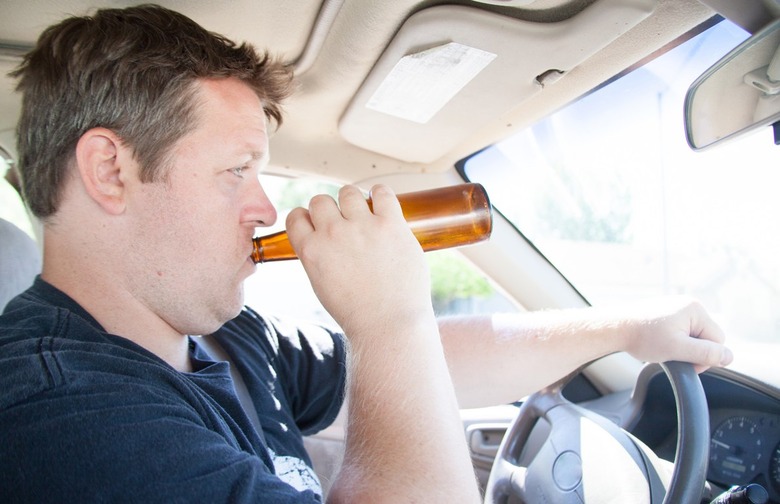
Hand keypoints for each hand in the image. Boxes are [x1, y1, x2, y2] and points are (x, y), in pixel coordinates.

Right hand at [285, 184, 433, 336]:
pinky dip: (380, 195)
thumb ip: (319, 259)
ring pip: (348, 192)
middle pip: (321, 201)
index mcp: (311, 250)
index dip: (307, 218)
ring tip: (365, 214)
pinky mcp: (391, 224)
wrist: (388, 325)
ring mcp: (362, 226)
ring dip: (354, 201)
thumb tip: (324, 241)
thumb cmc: (358, 313)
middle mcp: (333, 233)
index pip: (296, 216)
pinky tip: (382, 204)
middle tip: (345, 224)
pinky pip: (382, 193)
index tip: (318, 224)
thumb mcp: (322, 286)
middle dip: (330, 210)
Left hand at [618, 296, 732, 372]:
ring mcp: (676, 308)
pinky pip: (680, 333)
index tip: (685, 362)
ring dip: (681, 348)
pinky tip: (658, 345)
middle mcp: (688, 305)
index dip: (705, 357)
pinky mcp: (666, 314)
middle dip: (692, 352)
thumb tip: (729, 357)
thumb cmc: (642, 337)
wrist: (614, 328)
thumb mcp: (678, 349)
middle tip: (672, 357)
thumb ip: (706, 354)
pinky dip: (673, 343)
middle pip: (706, 338)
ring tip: (662, 349)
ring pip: (692, 337)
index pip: (718, 340)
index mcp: (695, 309)